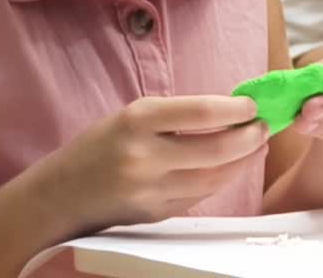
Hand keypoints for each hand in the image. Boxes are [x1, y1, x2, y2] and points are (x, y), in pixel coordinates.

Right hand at [43, 95, 268, 229]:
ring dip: (242, 163)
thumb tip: (226, 114)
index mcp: (136, 121)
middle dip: (249, 138)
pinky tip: (230, 168)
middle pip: (216, 150)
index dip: (235, 109)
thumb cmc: (96, 148)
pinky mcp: (156, 215)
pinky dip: (219, 180)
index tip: (251, 106)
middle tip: (263, 128)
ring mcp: (151, 191)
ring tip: (256, 147)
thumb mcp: (128, 117)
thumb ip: (172, 117)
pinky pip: (199, 197)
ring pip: (214, 179)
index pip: (201, 112)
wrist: (59, 196)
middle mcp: (145, 157)